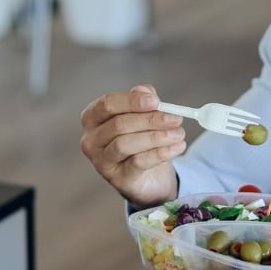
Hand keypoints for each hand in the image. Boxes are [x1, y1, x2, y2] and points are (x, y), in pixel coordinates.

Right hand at [80, 84, 186, 208]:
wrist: (151, 175)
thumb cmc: (142, 140)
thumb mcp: (145, 116)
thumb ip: (143, 101)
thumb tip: (144, 91)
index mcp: (93, 119)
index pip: (108, 104)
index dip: (132, 101)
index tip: (156, 101)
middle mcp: (91, 140)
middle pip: (118, 124)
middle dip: (150, 120)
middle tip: (175, 118)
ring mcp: (102, 162)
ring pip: (125, 144)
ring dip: (157, 137)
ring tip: (179, 134)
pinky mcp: (117, 178)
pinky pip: (138, 163)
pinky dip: (160, 153)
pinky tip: (177, 147)